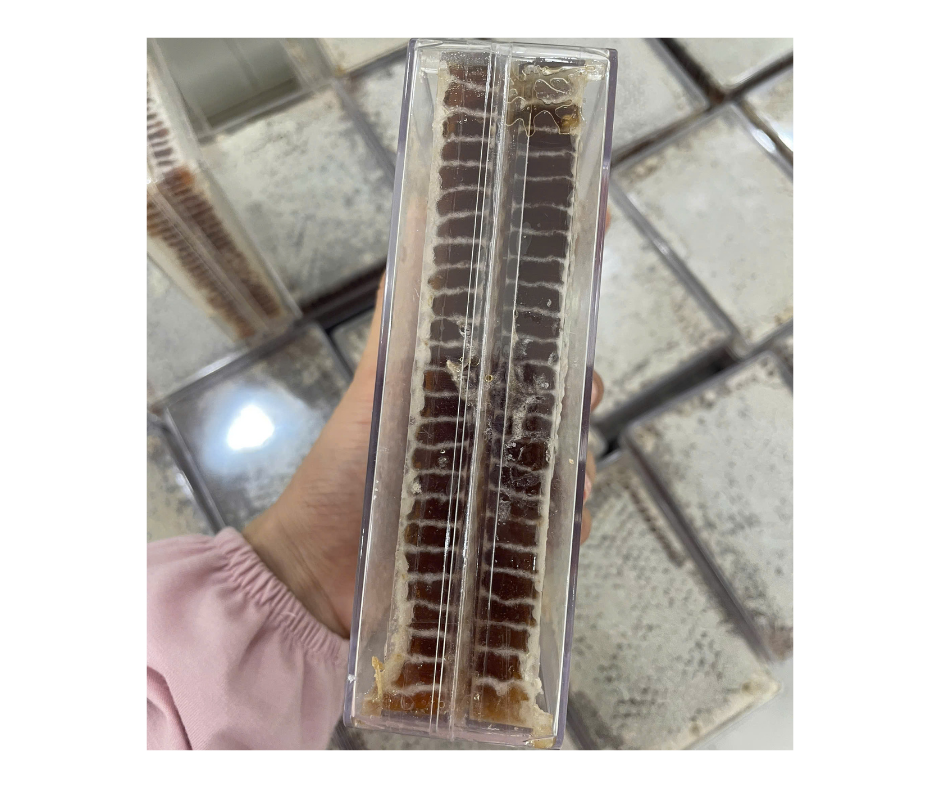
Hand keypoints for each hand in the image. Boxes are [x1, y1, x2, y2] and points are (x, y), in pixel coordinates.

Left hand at [245, 277, 604, 637]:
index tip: (580, 342)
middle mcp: (483, 449)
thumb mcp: (370, 395)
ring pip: (558, 478)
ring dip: (580, 474)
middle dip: (578, 411)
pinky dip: (568, 533)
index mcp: (459, 406)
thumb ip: (390, 334)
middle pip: (550, 422)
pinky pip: (548, 538)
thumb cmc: (338, 474)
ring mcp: (492, 500)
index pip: (522, 371)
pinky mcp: (496, 551)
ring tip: (578, 481)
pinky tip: (570, 529)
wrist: (315, 568)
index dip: (557, 355)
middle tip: (583, 410)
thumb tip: (399, 259)